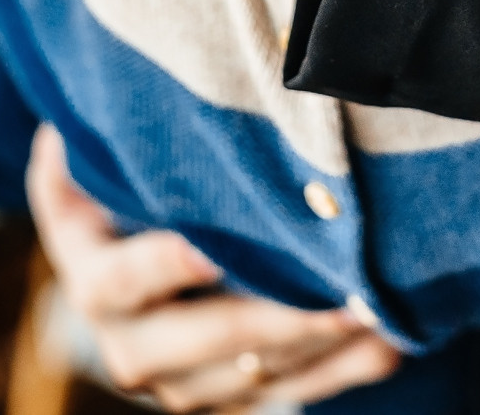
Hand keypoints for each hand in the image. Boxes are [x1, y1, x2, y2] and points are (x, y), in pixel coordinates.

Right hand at [27, 127, 399, 410]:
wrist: (134, 258)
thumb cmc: (132, 186)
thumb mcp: (107, 164)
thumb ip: (112, 141)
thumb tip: (106, 95)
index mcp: (92, 278)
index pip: (119, 282)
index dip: (162, 266)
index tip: (212, 249)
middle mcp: (128, 344)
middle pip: (198, 342)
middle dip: (272, 319)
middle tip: (336, 294)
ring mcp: (181, 383)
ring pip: (252, 377)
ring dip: (318, 347)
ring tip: (375, 312)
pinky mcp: (228, 400)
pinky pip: (288, 394)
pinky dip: (340, 371)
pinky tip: (387, 344)